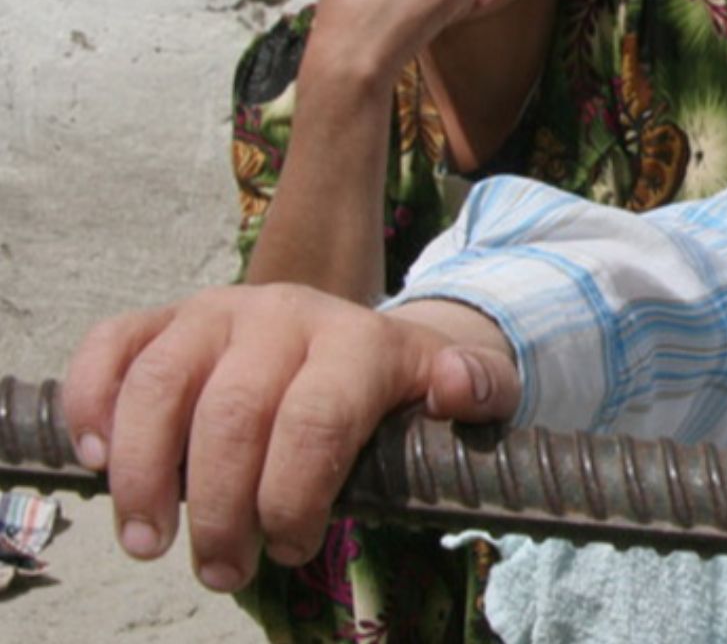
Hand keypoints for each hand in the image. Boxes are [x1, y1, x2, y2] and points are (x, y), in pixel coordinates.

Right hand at [62, 286, 518, 592]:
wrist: (356, 337)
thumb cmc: (401, 387)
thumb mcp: (466, 388)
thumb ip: (479, 390)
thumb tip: (457, 388)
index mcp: (357, 340)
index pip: (316, 419)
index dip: (294, 496)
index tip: (290, 549)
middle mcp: (282, 315)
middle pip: (232, 415)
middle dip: (221, 508)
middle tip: (222, 571)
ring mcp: (215, 312)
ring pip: (160, 386)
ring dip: (142, 473)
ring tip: (148, 542)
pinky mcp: (164, 318)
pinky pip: (111, 348)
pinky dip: (91, 404)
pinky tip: (93, 463)